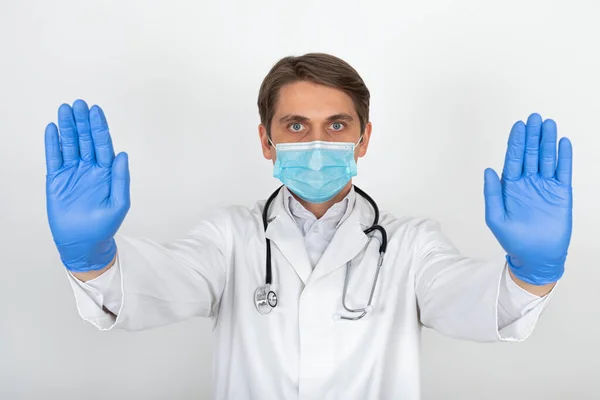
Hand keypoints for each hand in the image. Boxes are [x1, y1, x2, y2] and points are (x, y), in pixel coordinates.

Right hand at [45, 100, 129, 271]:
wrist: (83, 243)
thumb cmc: (104, 225)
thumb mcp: (119, 203)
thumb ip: (121, 178)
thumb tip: (123, 154)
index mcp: (107, 172)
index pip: (103, 144)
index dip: (99, 127)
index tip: (96, 111)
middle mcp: (90, 168)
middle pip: (86, 139)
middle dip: (83, 122)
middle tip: (79, 104)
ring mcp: (73, 172)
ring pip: (70, 144)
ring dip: (68, 127)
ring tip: (65, 109)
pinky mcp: (57, 179)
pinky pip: (54, 157)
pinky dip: (53, 143)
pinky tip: (53, 128)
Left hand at [483, 113, 571, 285]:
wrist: (536, 257)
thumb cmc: (513, 240)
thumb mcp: (495, 218)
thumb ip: (492, 193)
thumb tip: (488, 170)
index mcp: (510, 186)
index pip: (513, 159)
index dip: (516, 142)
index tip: (519, 126)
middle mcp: (528, 182)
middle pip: (530, 154)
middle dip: (532, 136)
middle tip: (534, 117)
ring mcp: (545, 187)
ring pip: (547, 158)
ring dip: (547, 141)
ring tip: (548, 124)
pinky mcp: (561, 194)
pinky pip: (563, 172)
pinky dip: (564, 157)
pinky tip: (563, 143)